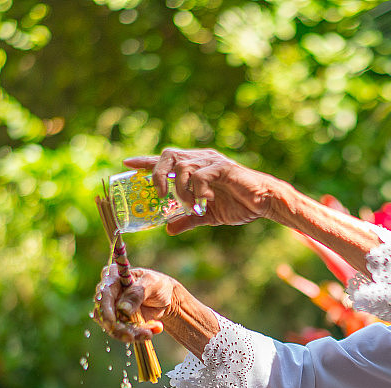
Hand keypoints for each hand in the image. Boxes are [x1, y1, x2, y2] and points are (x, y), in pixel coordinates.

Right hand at [94, 263, 175, 342]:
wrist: (166, 298)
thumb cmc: (158, 285)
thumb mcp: (152, 284)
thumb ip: (137, 293)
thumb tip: (122, 309)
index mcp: (113, 277)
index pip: (103, 294)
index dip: (106, 311)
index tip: (112, 324)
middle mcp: (107, 293)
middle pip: (103, 314)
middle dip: (119, 328)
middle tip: (133, 336)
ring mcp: (111, 309)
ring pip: (112, 327)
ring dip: (130, 334)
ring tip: (148, 333)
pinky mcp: (118, 322)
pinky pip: (121, 333)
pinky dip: (135, 336)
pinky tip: (149, 333)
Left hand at [124, 148, 279, 233]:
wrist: (263, 202)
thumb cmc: (237, 204)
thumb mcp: (207, 216)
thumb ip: (187, 219)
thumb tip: (168, 229)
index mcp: (194, 168)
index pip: (164, 161)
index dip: (145, 161)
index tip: (127, 163)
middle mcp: (200, 160)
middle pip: (168, 155)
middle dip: (157, 173)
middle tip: (158, 193)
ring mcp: (211, 162)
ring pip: (183, 166)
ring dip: (180, 189)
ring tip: (190, 206)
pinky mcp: (223, 168)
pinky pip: (201, 176)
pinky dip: (197, 191)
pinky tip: (204, 203)